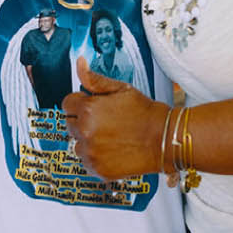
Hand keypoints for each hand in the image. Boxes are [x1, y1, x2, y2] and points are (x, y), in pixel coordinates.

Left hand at [62, 58, 167, 179]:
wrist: (165, 138)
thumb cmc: (145, 112)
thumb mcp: (121, 89)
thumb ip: (95, 79)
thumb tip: (79, 63)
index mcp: (88, 109)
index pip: (67, 104)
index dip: (81, 104)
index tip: (95, 107)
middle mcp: (85, 132)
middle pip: (70, 124)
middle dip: (83, 121)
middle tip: (107, 122)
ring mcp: (90, 152)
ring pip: (77, 144)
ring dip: (88, 141)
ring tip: (111, 137)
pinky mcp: (97, 169)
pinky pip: (86, 161)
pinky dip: (96, 157)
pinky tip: (113, 150)